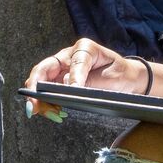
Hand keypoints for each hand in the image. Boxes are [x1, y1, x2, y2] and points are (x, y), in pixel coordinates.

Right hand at [23, 38, 147, 118]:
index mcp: (84, 48)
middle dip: (36, 88)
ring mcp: (62, 69)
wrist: (127, 80)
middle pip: (44, 69)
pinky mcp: (60, 82)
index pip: (73, 62)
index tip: (74, 90)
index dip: (72, 77)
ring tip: (50, 114)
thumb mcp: (111, 78)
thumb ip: (90, 81)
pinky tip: (54, 113)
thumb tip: (68, 86)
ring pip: (41, 82)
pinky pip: (47, 92)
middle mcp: (68, 56)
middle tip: (34, 106)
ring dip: (41, 99)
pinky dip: (47, 103)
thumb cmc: (120, 75)